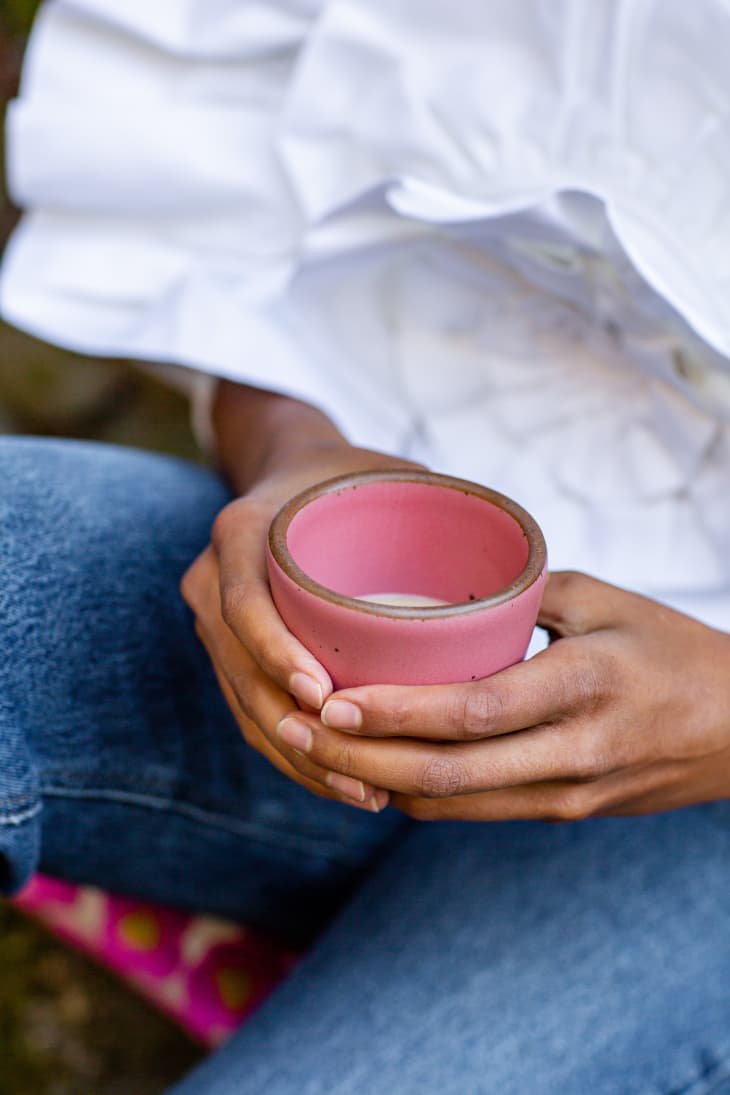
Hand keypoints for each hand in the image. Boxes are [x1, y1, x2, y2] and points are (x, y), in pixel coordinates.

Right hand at [181, 442, 420, 812]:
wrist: (296, 473)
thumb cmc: (357, 477)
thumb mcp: (391, 475)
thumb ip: (440, 508)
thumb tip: (531, 574)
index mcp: (243, 530)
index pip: (245, 604)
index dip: (276, 653)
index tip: (324, 695)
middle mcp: (213, 577)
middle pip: (240, 673)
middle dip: (298, 734)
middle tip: (363, 774)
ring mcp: (213, 619)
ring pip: (245, 707)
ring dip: (300, 759)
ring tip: (364, 795)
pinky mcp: (229, 652)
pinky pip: (250, 713)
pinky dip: (294, 753)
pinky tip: (344, 783)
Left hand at [273, 572, 729, 819]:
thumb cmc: (673, 650)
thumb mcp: (606, 601)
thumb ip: (522, 596)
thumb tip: (438, 596)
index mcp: (584, 686)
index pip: (473, 712)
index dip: (395, 713)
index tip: (327, 699)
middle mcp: (572, 753)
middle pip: (446, 775)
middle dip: (358, 760)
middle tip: (293, 730)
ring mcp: (568, 793)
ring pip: (452, 805)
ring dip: (375, 783)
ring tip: (313, 752)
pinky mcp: (563, 812)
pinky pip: (474, 812)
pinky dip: (416, 794)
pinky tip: (371, 769)